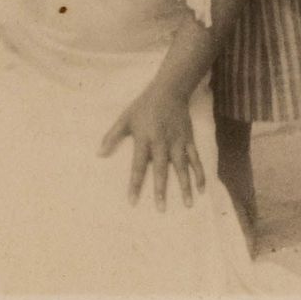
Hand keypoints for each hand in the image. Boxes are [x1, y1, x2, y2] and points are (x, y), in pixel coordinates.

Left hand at [97, 82, 203, 213]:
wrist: (170, 90)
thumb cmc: (144, 106)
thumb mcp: (125, 118)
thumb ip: (112, 136)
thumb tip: (98, 154)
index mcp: (144, 138)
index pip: (138, 166)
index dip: (135, 184)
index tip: (133, 202)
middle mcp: (161, 142)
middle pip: (161, 170)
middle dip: (161, 190)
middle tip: (161, 209)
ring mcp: (177, 142)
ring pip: (182, 167)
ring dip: (185, 186)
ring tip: (188, 205)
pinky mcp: (188, 139)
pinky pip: (195, 159)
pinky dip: (199, 173)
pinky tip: (201, 189)